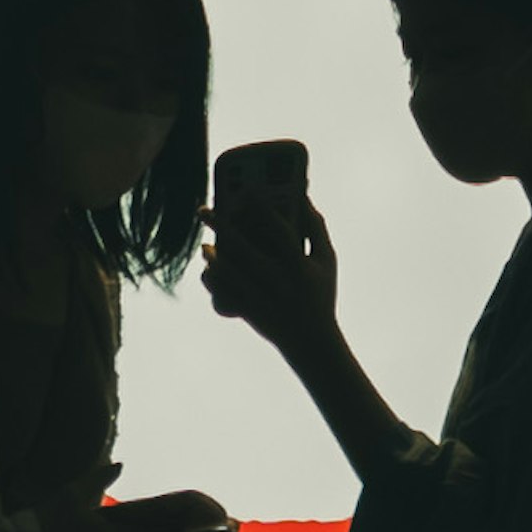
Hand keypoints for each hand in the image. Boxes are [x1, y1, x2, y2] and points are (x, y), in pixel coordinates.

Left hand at [203, 185, 338, 356]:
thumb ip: (315, 228)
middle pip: (245, 250)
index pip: (280, 232)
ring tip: (205, 244)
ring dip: (214, 257)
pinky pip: (224, 295)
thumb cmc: (320, 293)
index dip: (264, 209)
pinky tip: (208, 269)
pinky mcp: (249, 314)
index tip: (248, 189)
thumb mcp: (327, 260)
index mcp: (301, 267)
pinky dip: (213, 281)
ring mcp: (262, 300)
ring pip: (230, 274)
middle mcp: (279, 283)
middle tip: (204, 209)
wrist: (312, 342)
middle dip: (222, 227)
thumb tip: (302, 195)